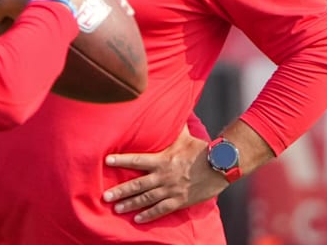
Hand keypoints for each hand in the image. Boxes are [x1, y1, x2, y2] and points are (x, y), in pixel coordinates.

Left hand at [101, 124, 228, 222]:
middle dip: (120, 191)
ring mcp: (171, 190)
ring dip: (130, 204)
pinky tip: (137, 220)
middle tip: (105, 197)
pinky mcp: (179, 201)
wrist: (221, 167)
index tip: (106, 161)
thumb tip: (171, 107)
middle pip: (137, 185)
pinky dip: (149, 215)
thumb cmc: (201, 150)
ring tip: (116, 208)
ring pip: (146, 199)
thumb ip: (173, 127)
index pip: (136, 160)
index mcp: (162, 160)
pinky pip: (161, 210)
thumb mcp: (185, 136)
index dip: (121, 160)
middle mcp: (163, 176)